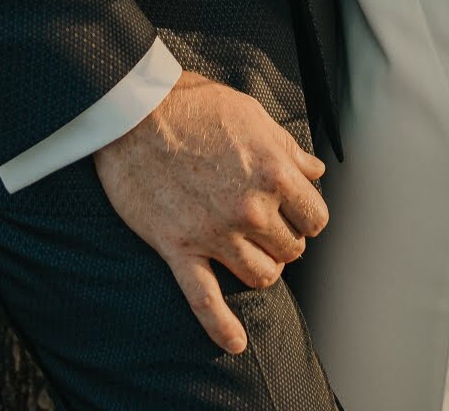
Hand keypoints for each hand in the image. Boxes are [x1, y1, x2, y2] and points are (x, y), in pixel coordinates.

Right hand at [92, 71, 328, 354]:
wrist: (134, 111)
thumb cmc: (193, 104)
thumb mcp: (252, 114)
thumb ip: (288, 148)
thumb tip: (315, 171)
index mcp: (274, 173)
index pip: (315, 217)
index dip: (306, 216)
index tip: (295, 212)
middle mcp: (250, 208)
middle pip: (290, 249)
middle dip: (284, 239)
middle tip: (269, 227)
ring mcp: (215, 233)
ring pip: (261, 276)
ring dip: (263, 268)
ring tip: (253, 254)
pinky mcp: (179, 248)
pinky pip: (204, 300)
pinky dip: (221, 328)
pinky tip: (235, 343)